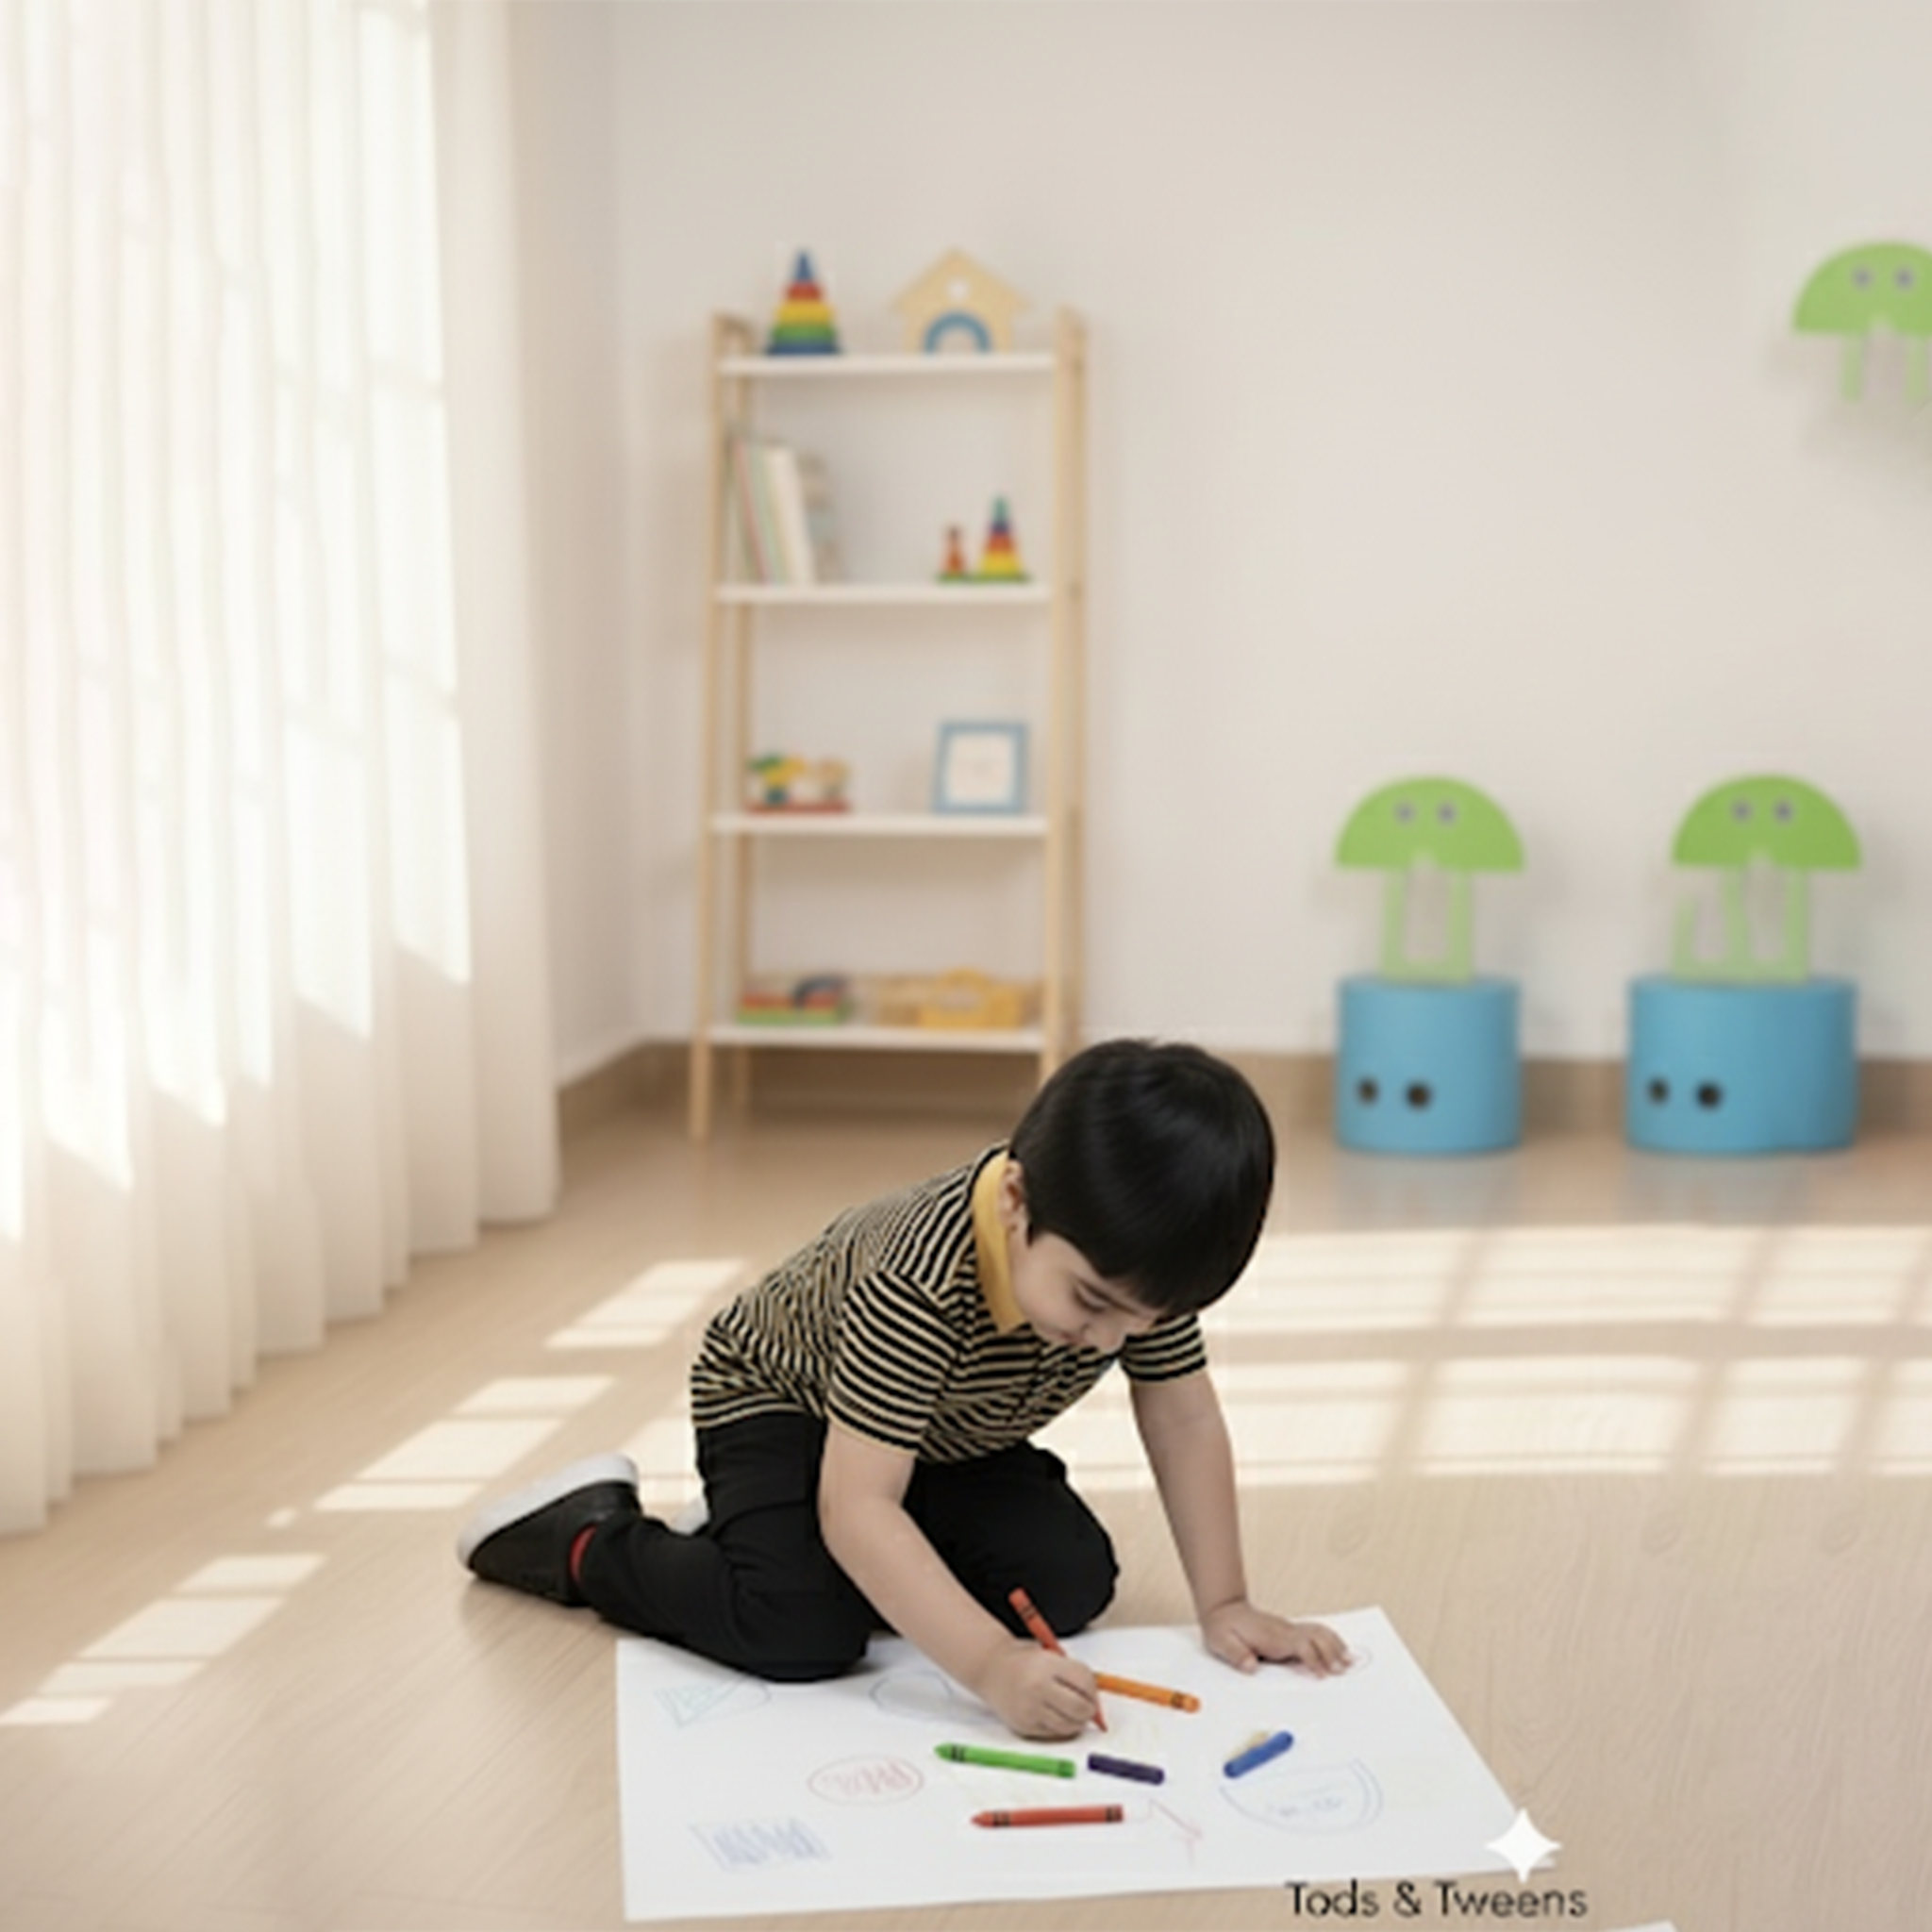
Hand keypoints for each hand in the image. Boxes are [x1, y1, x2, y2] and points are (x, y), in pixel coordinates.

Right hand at [978, 1638, 1103, 1739]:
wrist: (989, 1666)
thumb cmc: (1022, 1660)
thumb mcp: (1050, 1655)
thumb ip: (1072, 1673)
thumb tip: (1095, 1698)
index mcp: (1048, 1665)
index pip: (1085, 1682)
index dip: (1094, 1691)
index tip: (1092, 1693)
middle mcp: (1040, 1687)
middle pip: (1080, 1707)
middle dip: (1089, 1710)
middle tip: (1088, 1707)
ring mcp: (1031, 1708)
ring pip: (1069, 1725)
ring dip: (1077, 1722)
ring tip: (1072, 1713)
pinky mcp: (1025, 1725)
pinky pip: (1053, 1733)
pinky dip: (1059, 1727)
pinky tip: (1054, 1715)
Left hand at [1203, 1599, 1351, 1676]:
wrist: (1223, 1609)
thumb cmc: (1223, 1628)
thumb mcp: (1222, 1642)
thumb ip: (1236, 1655)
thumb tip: (1251, 1666)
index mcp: (1271, 1637)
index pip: (1300, 1646)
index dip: (1313, 1660)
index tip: (1324, 1675)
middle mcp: (1284, 1631)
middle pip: (1316, 1637)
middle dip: (1332, 1653)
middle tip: (1346, 1669)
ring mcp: (1288, 1629)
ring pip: (1318, 1632)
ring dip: (1335, 1644)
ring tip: (1351, 1660)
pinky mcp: (1289, 1631)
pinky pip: (1314, 1632)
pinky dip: (1330, 1639)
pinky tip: (1338, 1648)